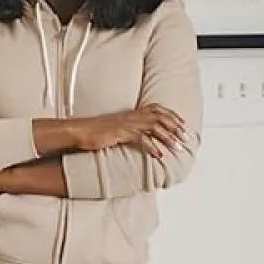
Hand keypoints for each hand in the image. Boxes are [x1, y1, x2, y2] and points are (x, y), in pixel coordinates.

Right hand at [72, 105, 186, 158]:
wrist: (78, 131)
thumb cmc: (93, 132)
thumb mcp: (115, 128)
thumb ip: (128, 130)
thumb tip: (139, 137)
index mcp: (130, 114)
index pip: (156, 109)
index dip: (171, 115)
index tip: (183, 123)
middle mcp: (130, 116)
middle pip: (159, 116)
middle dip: (175, 126)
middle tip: (185, 137)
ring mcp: (125, 124)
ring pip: (153, 127)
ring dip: (168, 137)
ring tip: (177, 147)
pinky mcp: (120, 133)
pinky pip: (140, 139)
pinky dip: (152, 147)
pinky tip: (159, 155)